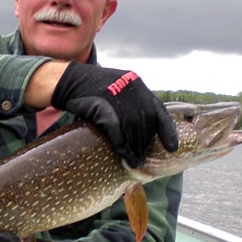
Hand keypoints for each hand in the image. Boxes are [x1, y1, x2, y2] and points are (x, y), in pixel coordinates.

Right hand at [50, 62, 178, 167]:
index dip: (167, 131)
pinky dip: (121, 143)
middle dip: (145, 143)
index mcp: (138, 85)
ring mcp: (117, 95)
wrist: (70, 81)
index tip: (171, 148)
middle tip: (142, 158)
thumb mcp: (118, 90)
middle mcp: (131, 88)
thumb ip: (132, 105)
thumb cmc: (93, 90)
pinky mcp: (102, 105)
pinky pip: (116, 128)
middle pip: (145, 122)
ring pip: (132, 127)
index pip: (159, 111)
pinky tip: (122, 153)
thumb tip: (143, 131)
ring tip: (134, 161)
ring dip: (134, 147)